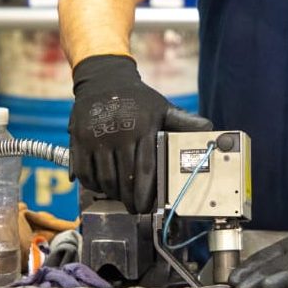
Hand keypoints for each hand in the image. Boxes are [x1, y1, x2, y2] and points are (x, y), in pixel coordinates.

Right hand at [69, 55, 211, 212]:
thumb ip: (183, 122)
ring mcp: (96, 136)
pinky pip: (84, 171)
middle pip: (124, 178)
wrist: (104, 79)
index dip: (146, 192)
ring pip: (104, 178)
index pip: (146, 169)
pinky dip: (92, 184)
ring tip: (119, 197)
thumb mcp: (162, 107)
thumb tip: (209, 129)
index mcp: (143, 128)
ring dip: (111, 193)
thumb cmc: (138, 99)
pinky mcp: (78, 138)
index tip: (146, 206)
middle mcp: (119, 133)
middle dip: (129, 198)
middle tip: (133, 208)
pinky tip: (101, 186)